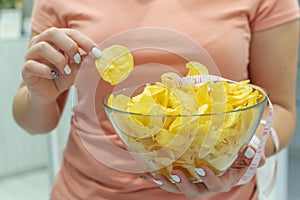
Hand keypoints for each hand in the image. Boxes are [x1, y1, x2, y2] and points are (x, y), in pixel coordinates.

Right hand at [22, 27, 100, 103]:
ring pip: (42, 47)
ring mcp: (31, 54)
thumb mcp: (77, 69)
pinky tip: (53, 76)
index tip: (97, 53)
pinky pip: (32, 65)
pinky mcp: (26, 69)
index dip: (85, 42)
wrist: (49, 93)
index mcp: (56, 39)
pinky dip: (46, 71)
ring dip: (59, 59)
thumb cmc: (62, 77)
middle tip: (78, 60)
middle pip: (53, 33)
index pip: (71, 33)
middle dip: (70, 46)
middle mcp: (41, 42)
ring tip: (66, 71)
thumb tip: (93, 57)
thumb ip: (83, 62)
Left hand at [148, 145, 264, 198]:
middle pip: (195, 192)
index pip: (218, 183)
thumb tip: (250, 148)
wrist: (230, 162)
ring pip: (179, 189)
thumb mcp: (248, 156)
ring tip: (156, 176)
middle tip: (175, 172)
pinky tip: (149, 173)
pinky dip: (160, 178)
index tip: (201, 168)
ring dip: (167, 183)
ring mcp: (194, 184)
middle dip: (184, 184)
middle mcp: (207, 186)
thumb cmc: (238, 157)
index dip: (210, 178)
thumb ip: (251, 155)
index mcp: (223, 181)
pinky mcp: (184, 180)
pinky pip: (171, 182)